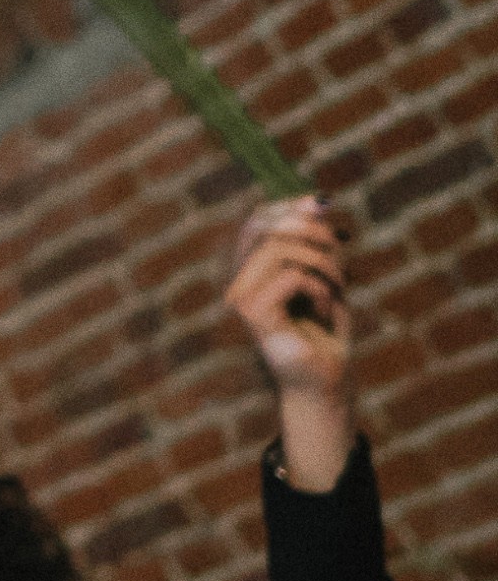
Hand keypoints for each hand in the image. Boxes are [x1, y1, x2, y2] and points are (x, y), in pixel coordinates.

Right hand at [229, 196, 354, 400]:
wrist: (327, 382)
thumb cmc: (326, 330)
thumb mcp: (325, 276)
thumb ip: (315, 241)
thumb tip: (317, 198)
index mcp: (250, 269)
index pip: (258, 219)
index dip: (289, 205)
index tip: (323, 202)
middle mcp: (238, 279)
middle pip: (266, 227)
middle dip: (311, 230)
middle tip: (340, 251)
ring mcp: (241, 296)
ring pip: (280, 249)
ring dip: (324, 262)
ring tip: (339, 285)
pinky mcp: (254, 314)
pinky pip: (292, 277)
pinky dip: (321, 288)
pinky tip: (326, 308)